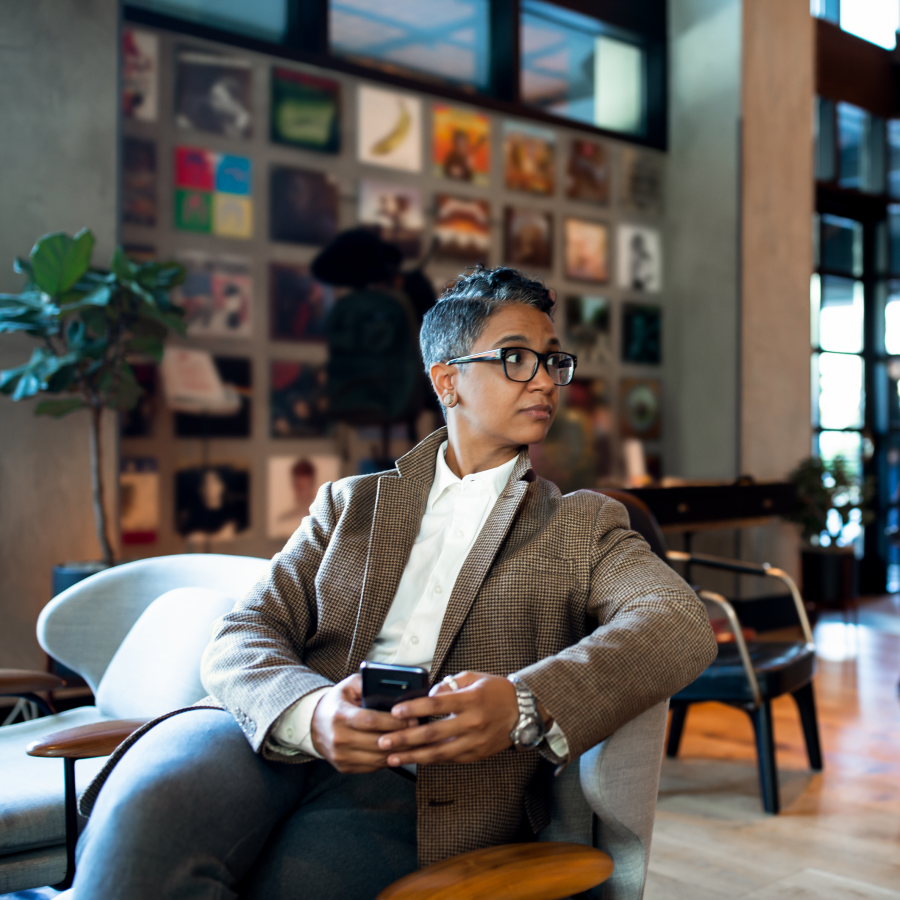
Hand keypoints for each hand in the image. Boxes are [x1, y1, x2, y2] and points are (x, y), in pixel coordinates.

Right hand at [310, 674, 415, 772]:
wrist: (314, 724)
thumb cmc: (338, 702)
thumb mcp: (349, 686)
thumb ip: (368, 684)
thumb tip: (394, 689)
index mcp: (340, 715)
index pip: (371, 721)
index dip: (393, 722)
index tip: (412, 718)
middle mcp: (338, 738)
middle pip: (377, 742)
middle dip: (402, 737)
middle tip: (420, 731)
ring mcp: (340, 756)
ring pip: (377, 758)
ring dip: (399, 752)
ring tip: (415, 742)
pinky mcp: (344, 767)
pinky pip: (372, 767)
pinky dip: (388, 760)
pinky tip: (400, 752)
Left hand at [375, 671, 520, 766]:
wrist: (524, 712)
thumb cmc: (497, 691)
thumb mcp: (474, 678)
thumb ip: (450, 685)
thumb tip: (428, 695)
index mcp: (470, 700)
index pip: (436, 704)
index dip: (414, 708)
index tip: (395, 712)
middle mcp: (472, 722)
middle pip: (433, 732)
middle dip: (405, 738)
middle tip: (384, 741)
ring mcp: (474, 741)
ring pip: (438, 753)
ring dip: (412, 756)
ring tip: (391, 757)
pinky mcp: (476, 754)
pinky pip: (449, 759)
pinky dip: (430, 760)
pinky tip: (414, 760)